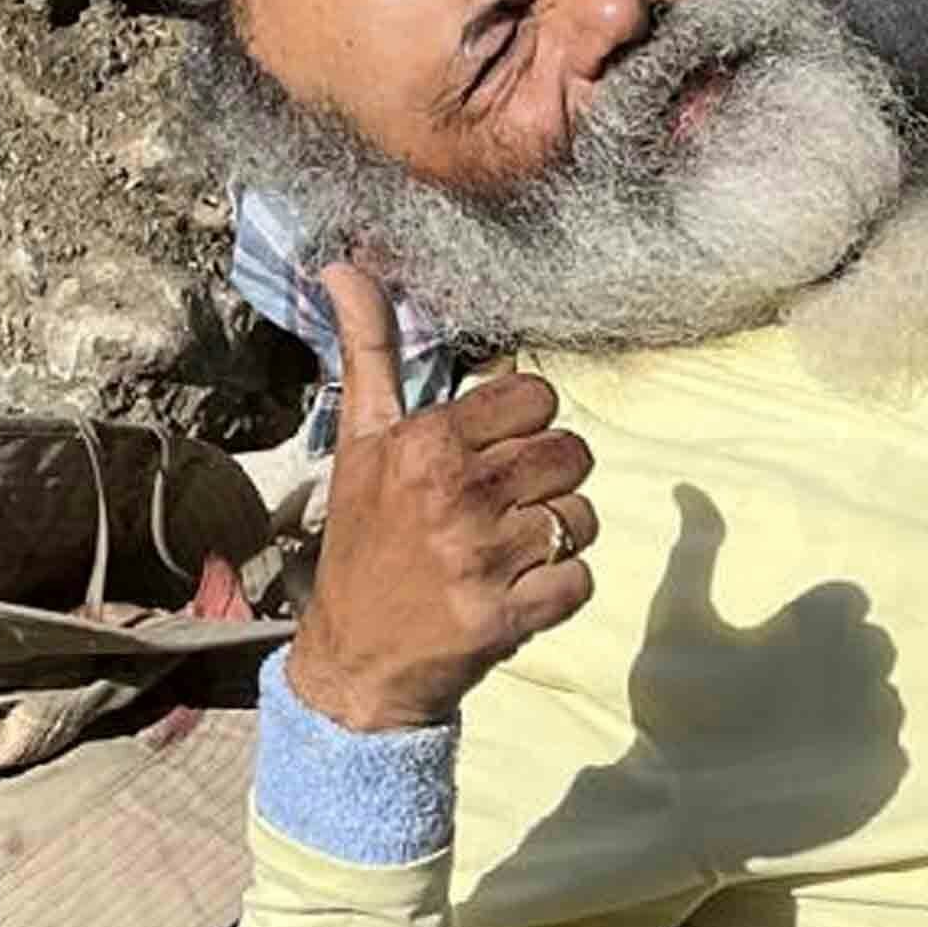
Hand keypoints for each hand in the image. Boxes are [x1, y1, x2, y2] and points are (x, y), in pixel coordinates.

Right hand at [281, 256, 598, 732]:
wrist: (352, 663)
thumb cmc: (365, 543)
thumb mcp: (359, 443)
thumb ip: (368, 351)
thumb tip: (344, 263)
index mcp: (424, 444)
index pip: (536, 396)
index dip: (526, 425)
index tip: (494, 453)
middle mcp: (455, 495)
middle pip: (571, 452)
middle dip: (548, 479)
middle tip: (504, 507)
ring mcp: (482, 559)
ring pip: (582, 515)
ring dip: (556, 536)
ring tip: (508, 551)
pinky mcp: (506, 618)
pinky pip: (581, 579)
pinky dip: (559, 589)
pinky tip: (517, 592)